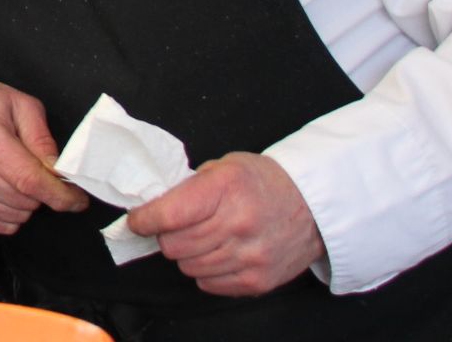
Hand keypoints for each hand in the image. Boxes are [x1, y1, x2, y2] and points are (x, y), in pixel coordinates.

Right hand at [0, 65, 84, 233]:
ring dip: (27, 202)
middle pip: (26, 201)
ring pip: (16, 216)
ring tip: (17, 174)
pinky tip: (5, 187)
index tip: (78, 199)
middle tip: (41, 172)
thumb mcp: (20, 104)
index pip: (30, 180)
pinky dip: (12, 211)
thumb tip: (60, 172)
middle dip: (44, 192)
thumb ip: (43, 139)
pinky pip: (0, 224)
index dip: (60, 194)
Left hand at [126, 152, 323, 296]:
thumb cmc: (262, 182)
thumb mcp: (224, 167)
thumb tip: (152, 207)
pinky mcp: (256, 281)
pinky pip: (207, 284)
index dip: (144, 219)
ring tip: (204, 238)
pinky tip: (220, 253)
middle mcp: (238, 223)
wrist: (312, 206)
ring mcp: (249, 256)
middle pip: (173, 244)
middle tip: (177, 226)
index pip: (168, 215)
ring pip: (187, 266)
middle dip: (166, 235)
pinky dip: (205, 271)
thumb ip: (188, 186)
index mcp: (225, 188)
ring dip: (187, 254)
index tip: (139, 220)